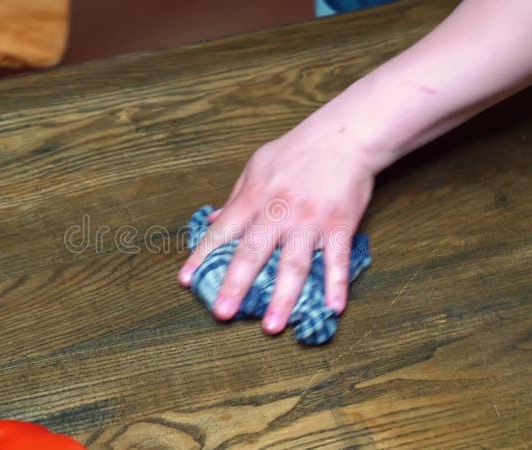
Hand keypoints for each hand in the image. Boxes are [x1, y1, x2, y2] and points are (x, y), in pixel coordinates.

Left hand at [178, 100, 381, 334]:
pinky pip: (338, 259)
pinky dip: (337, 284)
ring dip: (283, 298)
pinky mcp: (340, 225)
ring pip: (294, 264)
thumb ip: (236, 196)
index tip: (186, 281)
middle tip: (223, 313)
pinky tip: (333, 308)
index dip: (202, 256)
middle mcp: (279, 212)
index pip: (222, 231)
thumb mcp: (257, 165)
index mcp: (255, 198)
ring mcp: (310, 221)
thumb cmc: (297, 151)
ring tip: (272, 327)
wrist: (344, 136)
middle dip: (236, 285)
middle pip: (253, 253)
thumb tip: (213, 220)